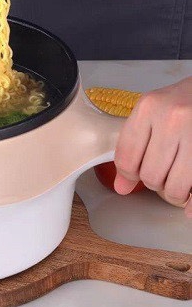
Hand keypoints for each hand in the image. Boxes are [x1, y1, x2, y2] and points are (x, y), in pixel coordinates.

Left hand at [114, 76, 191, 215]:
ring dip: (175, 191)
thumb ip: (133, 146)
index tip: (135, 173)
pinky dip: (191, 203)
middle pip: (150, 176)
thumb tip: (121, 187)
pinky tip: (189, 204)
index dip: (129, 173)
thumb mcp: (152, 114)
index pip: (126, 159)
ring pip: (174, 187)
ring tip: (178, 179)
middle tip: (162, 172)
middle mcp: (172, 119)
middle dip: (154, 181)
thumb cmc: (182, 102)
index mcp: (149, 108)